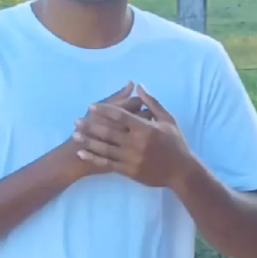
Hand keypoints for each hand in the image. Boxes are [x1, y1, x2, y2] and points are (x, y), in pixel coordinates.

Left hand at [73, 85, 192, 188]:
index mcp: (146, 128)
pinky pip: (107, 163)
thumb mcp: (168, 119)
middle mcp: (136, 143)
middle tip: (76, 120)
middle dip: (91, 125)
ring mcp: (131, 158)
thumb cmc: (175, 143)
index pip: (120, 116)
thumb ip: (152, 103)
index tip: (91, 106)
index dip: (104, 110)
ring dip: (88, 141)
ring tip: (75, 135)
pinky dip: (94, 158)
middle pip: (109, 132)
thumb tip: (138, 86)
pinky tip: (82, 153)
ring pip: (105, 148)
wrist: (181, 171)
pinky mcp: (129, 171)